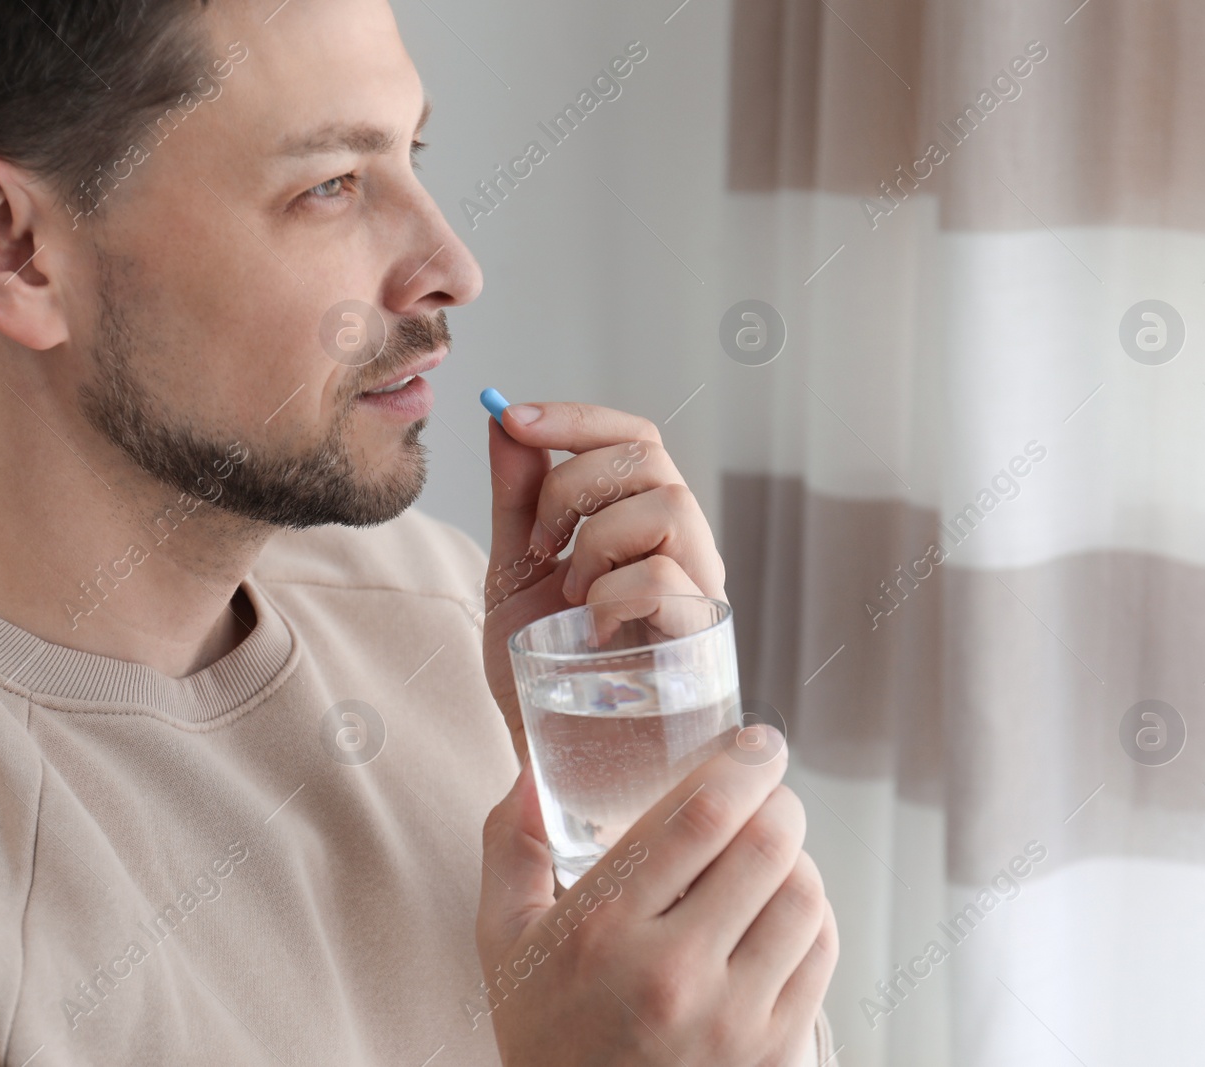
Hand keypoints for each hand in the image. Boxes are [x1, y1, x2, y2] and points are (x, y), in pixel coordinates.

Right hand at [475, 727, 838, 1064]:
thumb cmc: (543, 1032)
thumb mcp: (503, 939)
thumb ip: (511, 845)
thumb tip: (532, 767)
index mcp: (602, 929)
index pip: (700, 816)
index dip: (744, 764)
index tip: (755, 744)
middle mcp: (673, 973)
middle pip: (768, 846)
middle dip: (778, 800)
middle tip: (766, 791)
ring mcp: (732, 1019)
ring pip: (805, 897)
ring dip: (796, 857)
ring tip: (771, 851)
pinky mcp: (772, 1053)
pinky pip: (821, 953)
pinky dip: (812, 914)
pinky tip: (783, 908)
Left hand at [481, 403, 726, 762]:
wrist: (557, 757)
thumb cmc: (547, 672)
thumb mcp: (513, 574)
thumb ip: (517, 501)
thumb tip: (502, 419)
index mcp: (640, 524)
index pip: (632, 437)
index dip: (576, 417)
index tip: (511, 419)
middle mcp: (681, 547)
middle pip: (650, 456)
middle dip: (573, 484)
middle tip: (538, 544)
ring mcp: (698, 590)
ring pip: (668, 505)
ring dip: (597, 540)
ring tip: (572, 596)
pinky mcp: (701, 639)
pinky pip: (664, 578)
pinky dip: (611, 594)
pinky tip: (591, 630)